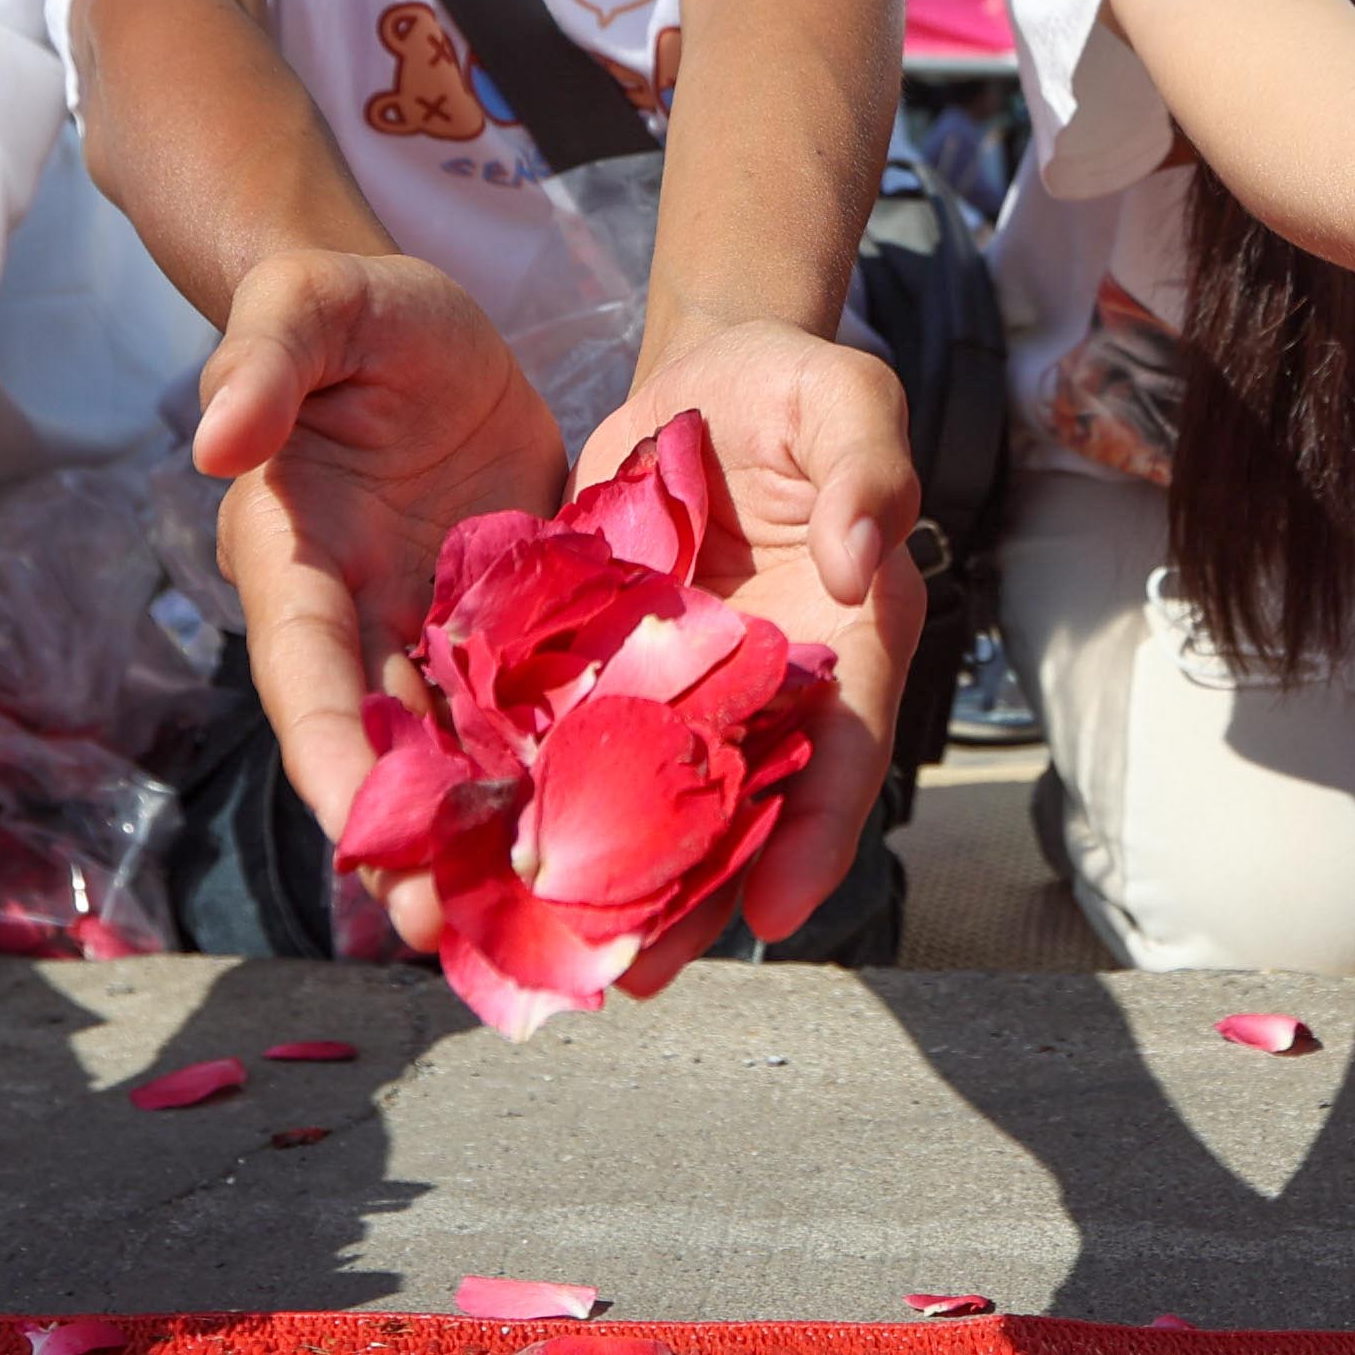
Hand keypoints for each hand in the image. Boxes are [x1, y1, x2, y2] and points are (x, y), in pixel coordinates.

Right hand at [192, 250, 561, 946]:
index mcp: (294, 562)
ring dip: (482, 835)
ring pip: (452, 753)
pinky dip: (549, 776)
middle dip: (409, 840)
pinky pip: (524, 714)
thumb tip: (213, 438)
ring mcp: (428, 635)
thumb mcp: (314, 300)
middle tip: (455, 928)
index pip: (307, 676)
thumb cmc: (357, 307)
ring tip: (534, 920)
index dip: (333, 760)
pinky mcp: (503, 631)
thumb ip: (263, 356)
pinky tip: (608, 836)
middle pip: (377, 749)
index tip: (367, 842)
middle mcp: (356, 621)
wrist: (431, 323)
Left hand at [576, 316, 920, 970]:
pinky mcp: (603, 673)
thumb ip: (870, 469)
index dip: (817, 834)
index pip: (844, 751)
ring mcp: (681, 692)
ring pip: (651, 801)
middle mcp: (765, 688)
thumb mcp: (848, 398)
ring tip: (550, 950)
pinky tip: (483, 854)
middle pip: (740, 811)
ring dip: (607, 877)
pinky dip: (536, 800)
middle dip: (693, 896)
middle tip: (636, 974)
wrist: (701, 380)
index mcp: (847, 640)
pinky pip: (571, 746)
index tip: (775, 909)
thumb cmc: (793, 389)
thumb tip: (861, 560)